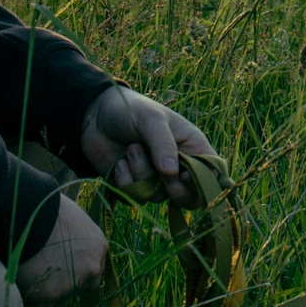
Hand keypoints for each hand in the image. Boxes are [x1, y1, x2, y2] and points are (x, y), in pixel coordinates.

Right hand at [19, 196, 107, 306]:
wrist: (22, 212)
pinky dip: (28, 305)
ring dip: (43, 295)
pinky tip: (17, 289)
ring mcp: (71, 286)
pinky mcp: (48, 300)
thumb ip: (72, 237)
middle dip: (60, 286)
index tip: (56, 267)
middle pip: (77, 288)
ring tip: (23, 277)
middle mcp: (91, 269)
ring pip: (58, 301)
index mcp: (97, 247)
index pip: (91, 269)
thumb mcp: (68, 218)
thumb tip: (62, 245)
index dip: (72, 270)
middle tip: (38, 274)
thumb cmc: (41, 207)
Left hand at [80, 85, 219, 206]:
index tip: (184, 175)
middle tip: (162, 174)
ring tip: (131, 149)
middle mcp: (177, 166)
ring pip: (158, 196)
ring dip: (142, 174)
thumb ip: (163, 144)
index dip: (203, 183)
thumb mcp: (151, 119)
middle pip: (189, 197)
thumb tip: (171, 173)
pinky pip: (135, 196)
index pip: (211, 174)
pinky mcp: (134, 186)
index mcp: (192, 147)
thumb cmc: (131, 109)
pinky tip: (119, 162)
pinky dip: (126, 181)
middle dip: (174, 189)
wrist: (94, 115)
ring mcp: (155, 178)